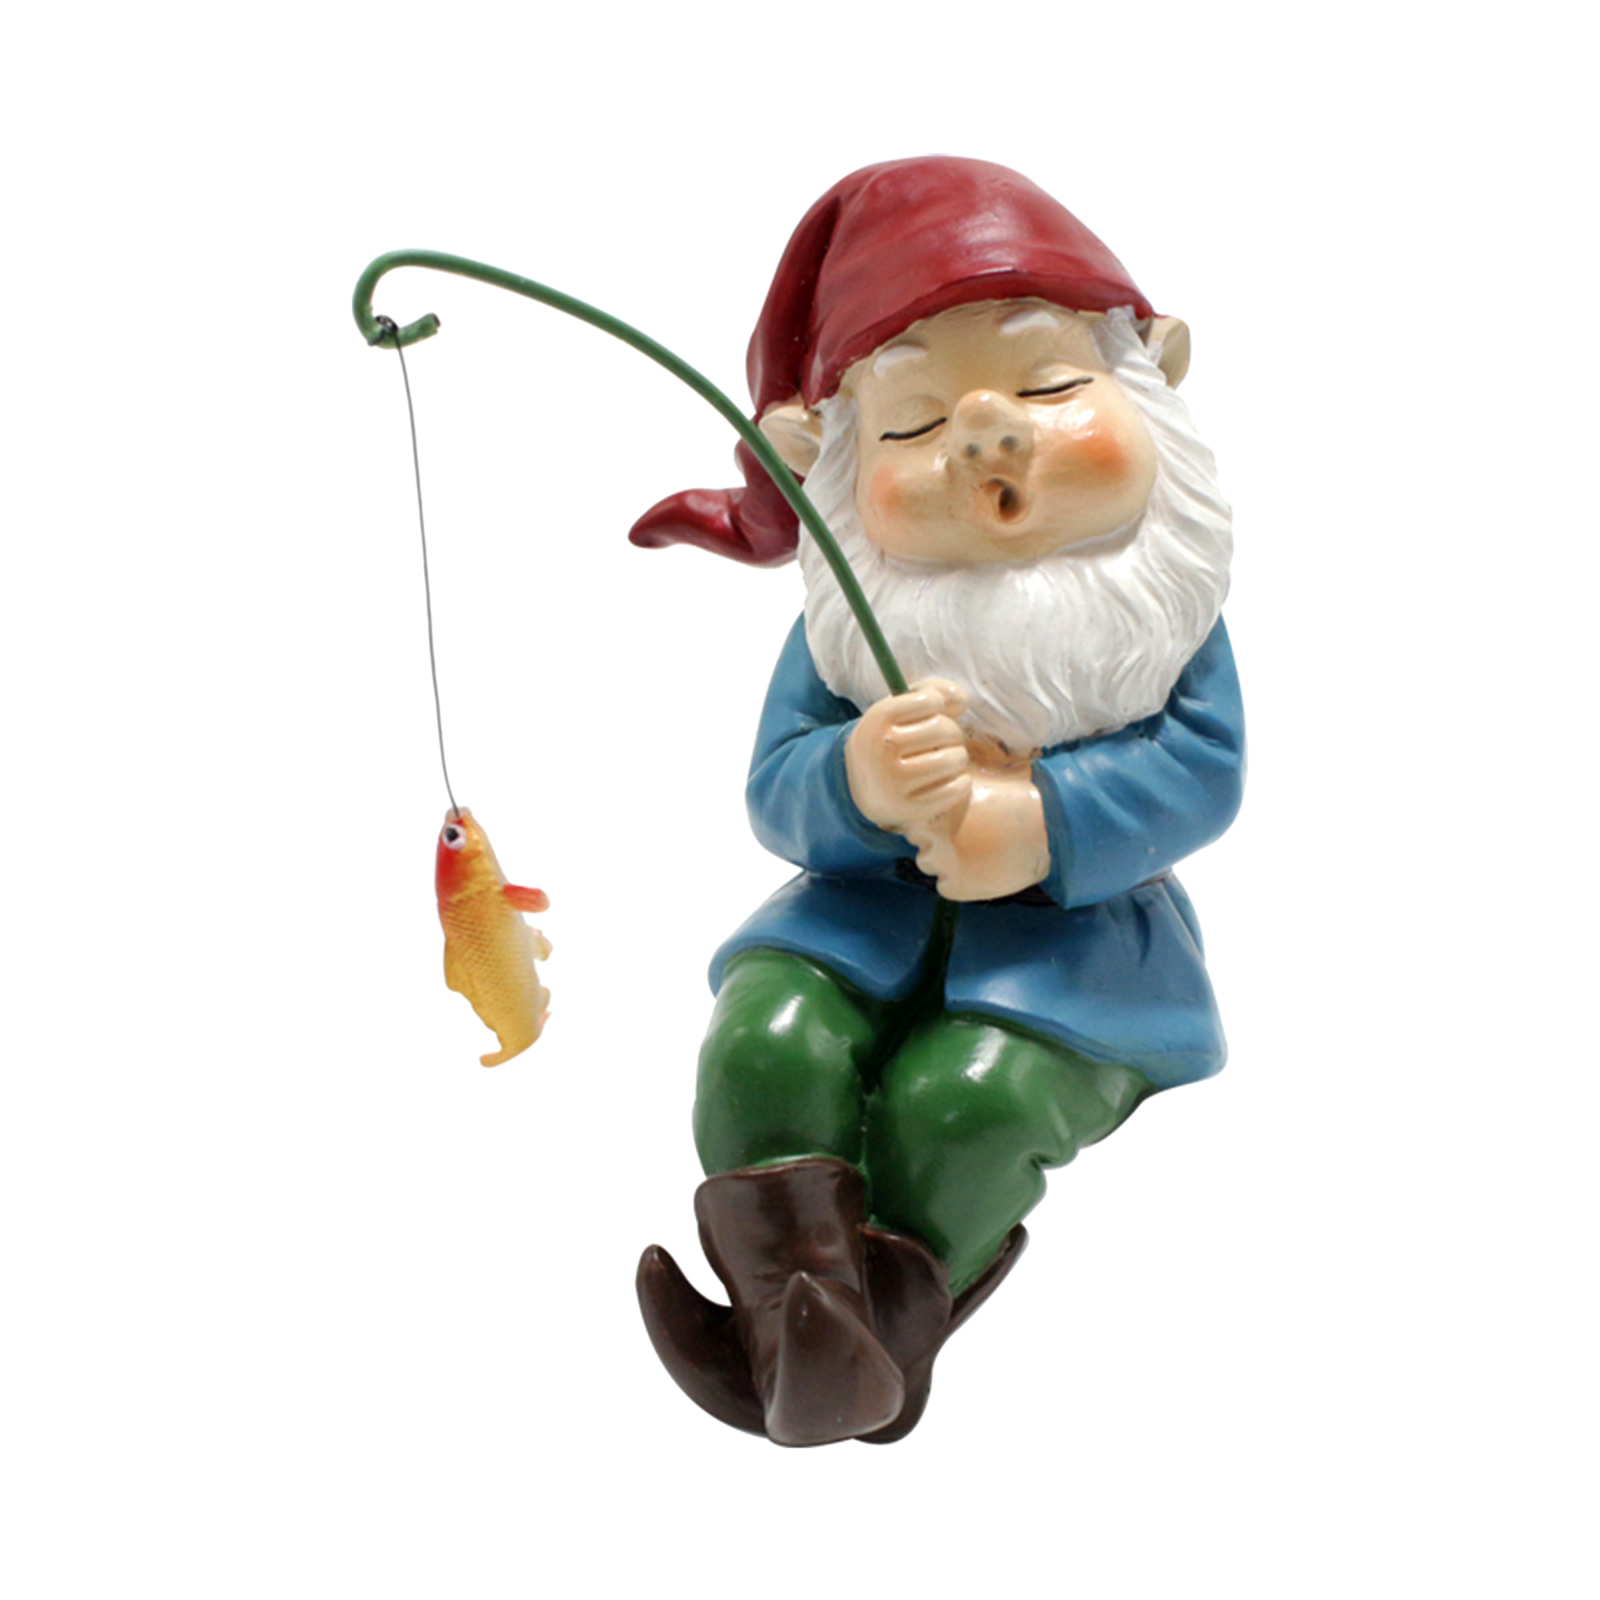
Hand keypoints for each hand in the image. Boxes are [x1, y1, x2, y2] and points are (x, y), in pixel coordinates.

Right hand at [845, 679, 971, 832]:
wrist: (864, 789)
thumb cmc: (892, 739)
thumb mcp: (899, 710)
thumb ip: (933, 691)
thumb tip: (961, 701)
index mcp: (876, 721)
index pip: (931, 700)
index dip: (936, 703)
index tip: (928, 713)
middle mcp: (881, 750)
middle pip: (944, 728)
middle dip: (951, 732)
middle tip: (941, 741)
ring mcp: (894, 783)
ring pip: (954, 759)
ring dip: (958, 757)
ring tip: (946, 760)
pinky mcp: (910, 809)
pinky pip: (957, 788)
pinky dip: (961, 783)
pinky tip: (949, 780)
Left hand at [905, 761, 1050, 901]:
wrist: (1048, 826)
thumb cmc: (1019, 793)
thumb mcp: (985, 768)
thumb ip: (958, 766)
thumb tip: (946, 752)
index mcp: (935, 805)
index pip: (912, 813)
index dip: (930, 813)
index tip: (949, 811)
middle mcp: (932, 834)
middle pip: (918, 837)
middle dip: (934, 834)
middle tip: (965, 829)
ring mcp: (943, 863)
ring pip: (928, 861)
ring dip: (943, 858)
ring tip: (973, 848)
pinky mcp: (957, 886)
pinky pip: (946, 886)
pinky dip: (958, 880)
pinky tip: (979, 867)